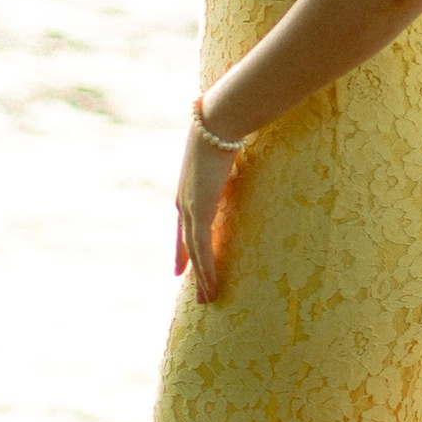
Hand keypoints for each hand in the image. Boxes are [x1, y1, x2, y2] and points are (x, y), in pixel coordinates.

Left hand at [174, 115, 240, 303]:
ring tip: (208, 299)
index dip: (183, 247)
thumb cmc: (223, 128)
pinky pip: (203, 247)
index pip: (184, 225)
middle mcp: (184, 201)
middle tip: (196, 292)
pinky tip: (210, 284)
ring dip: (202, 277)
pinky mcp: (199, 211)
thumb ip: (227, 162)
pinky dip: (206, 269)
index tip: (182, 266)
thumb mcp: (223, 152)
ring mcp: (189, 207)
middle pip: (186, 242)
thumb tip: (239, 157)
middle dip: (191, 267)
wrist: (216, 122)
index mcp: (188, 189)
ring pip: (194, 251)